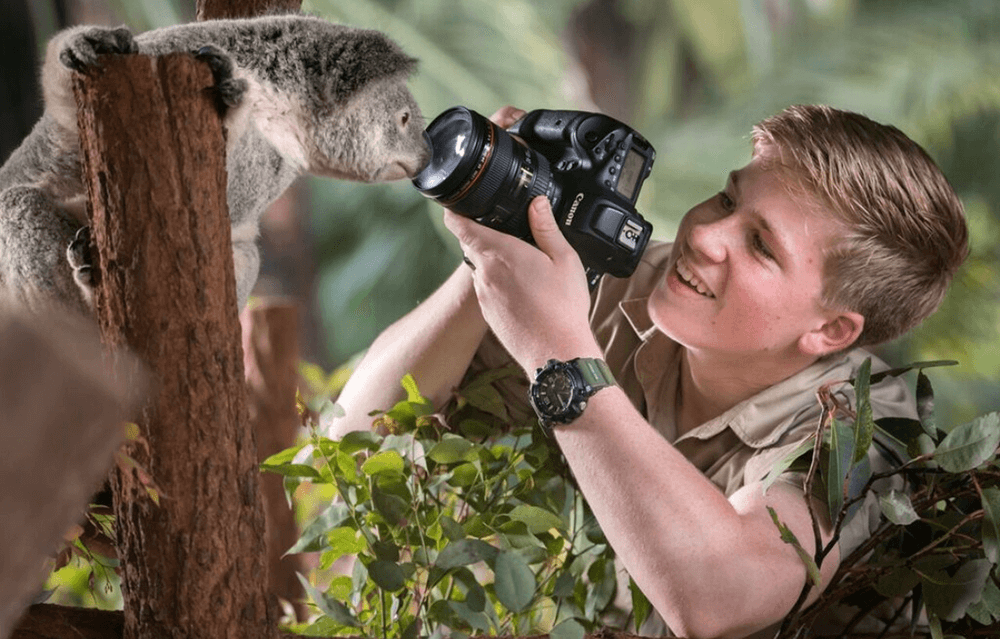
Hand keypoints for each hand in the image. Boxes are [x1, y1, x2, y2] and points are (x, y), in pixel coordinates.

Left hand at [443, 195, 601, 373]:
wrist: (557, 353)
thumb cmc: (563, 308)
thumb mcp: (564, 259)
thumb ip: (546, 228)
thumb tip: (537, 204)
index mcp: (501, 254)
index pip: (461, 227)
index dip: (455, 213)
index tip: (457, 206)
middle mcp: (485, 274)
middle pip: (472, 246)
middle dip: (485, 236)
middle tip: (509, 233)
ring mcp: (484, 296)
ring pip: (481, 269)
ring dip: (494, 262)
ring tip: (524, 267)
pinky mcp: (489, 314)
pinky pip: (488, 290)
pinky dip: (499, 284)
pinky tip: (524, 291)